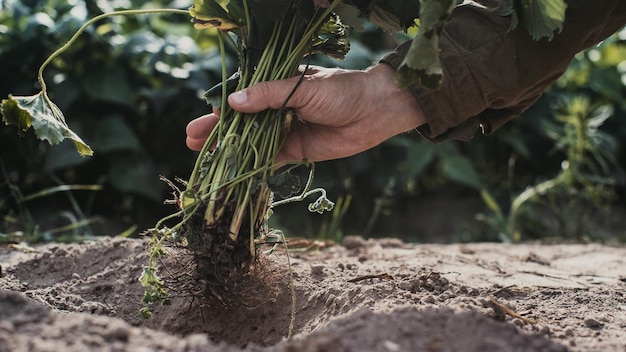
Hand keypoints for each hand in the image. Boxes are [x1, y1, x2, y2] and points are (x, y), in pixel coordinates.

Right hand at [186, 64, 425, 162]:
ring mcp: (285, 131)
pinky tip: (232, 173)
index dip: (218, 112)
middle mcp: (277, 110)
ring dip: (229, 151)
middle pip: (240, 124)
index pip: (240, 100)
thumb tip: (232, 102)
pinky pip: (270, 160)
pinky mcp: (297, 151)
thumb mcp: (301, 87)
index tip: (197, 123)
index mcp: (277, 88)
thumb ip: (267, 95)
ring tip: (205, 159)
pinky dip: (252, 167)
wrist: (375, 111)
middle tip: (191, 142)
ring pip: (250, 143)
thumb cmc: (341, 90)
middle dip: (216, 133)